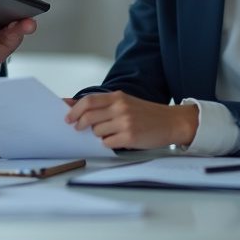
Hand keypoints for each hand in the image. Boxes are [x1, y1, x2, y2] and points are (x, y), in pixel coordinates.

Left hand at [65, 90, 198, 149]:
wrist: (171, 122)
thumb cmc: (145, 113)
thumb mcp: (124, 102)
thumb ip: (101, 104)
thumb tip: (72, 104)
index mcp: (117, 97)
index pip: (88, 101)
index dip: (74, 110)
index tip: (68, 117)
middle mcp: (120, 108)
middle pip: (88, 116)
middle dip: (80, 124)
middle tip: (78, 128)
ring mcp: (125, 122)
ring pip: (97, 131)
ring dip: (97, 135)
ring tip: (108, 133)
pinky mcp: (130, 137)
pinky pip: (108, 143)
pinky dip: (108, 143)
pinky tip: (117, 140)